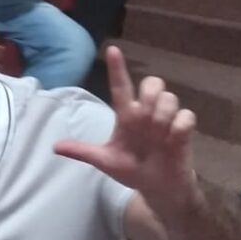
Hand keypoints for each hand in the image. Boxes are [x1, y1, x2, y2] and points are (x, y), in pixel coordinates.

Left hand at [54, 47, 197, 207]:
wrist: (156, 189)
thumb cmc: (132, 170)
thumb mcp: (105, 161)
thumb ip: (83, 152)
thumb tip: (55, 147)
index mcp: (127, 116)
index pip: (120, 86)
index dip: (117, 68)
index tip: (112, 50)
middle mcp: (147, 113)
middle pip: (152, 83)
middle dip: (150, 93)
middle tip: (145, 113)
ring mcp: (167, 121)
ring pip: (170, 97)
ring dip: (162, 113)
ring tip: (157, 134)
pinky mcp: (184, 132)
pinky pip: (186, 116)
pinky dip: (178, 126)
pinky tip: (172, 139)